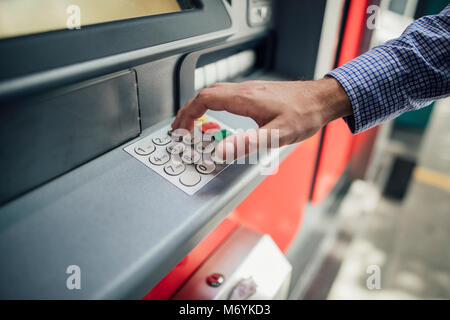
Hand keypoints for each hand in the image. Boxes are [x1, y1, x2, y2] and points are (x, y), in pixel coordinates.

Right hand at [171, 77, 351, 158]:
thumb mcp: (277, 134)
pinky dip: (213, 104)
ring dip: (200, 106)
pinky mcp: (256, 93)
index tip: (181, 129)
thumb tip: (221, 151)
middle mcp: (244, 90)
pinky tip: (218, 116)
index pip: (204, 100)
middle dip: (188, 110)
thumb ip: (247, 143)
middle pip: (205, 94)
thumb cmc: (304, 114)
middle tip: (180, 128)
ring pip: (215, 92)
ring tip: (193, 123)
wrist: (322, 99)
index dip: (188, 114)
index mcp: (244, 99)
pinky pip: (226, 95)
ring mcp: (250, 90)